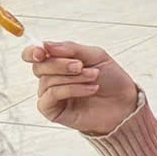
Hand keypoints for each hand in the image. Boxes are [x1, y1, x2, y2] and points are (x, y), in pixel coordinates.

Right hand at [27, 38, 142, 137]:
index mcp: (58, 62)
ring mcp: (50, 95)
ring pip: (48, 81)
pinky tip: (90, 89)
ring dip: (74, 77)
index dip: (32, 52)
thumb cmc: (110, 79)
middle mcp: (50, 78)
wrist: (123, 102)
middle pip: (39, 67)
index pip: (33, 54)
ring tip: (93, 77)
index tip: (42, 51)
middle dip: (61, 64)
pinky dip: (72, 89)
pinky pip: (53, 95)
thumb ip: (71, 48)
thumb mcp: (95, 56)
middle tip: (81, 66)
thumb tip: (45, 44)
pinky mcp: (52, 110)